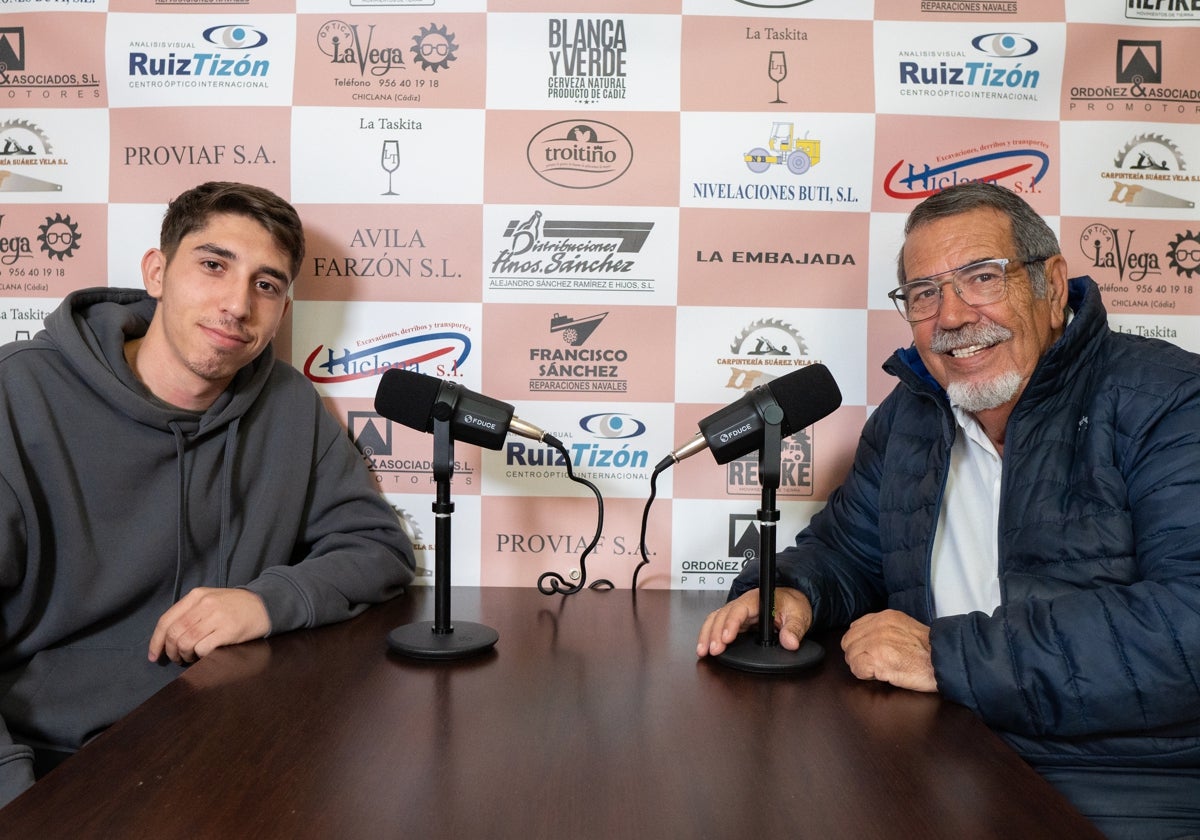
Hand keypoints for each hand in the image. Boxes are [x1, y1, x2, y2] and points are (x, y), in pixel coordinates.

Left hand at [148, 587, 270, 663]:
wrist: (264, 605)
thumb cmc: (234, 606)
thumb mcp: (210, 599)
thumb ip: (189, 612)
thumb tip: (167, 636)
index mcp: (196, 595)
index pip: (166, 620)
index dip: (156, 641)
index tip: (154, 656)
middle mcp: (205, 604)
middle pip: (174, 634)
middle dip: (171, 651)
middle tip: (176, 658)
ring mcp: (217, 617)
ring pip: (186, 642)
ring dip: (184, 656)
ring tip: (191, 657)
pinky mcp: (228, 630)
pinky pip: (203, 649)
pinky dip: (199, 657)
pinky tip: (203, 657)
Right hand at [696, 587, 812, 656]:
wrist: (790, 600)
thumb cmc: (791, 604)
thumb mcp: (799, 615)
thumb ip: (794, 629)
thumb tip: (790, 642)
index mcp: (757, 599)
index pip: (740, 609)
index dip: (731, 623)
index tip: (727, 638)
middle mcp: (743, 604)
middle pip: (723, 615)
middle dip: (715, 633)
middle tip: (714, 650)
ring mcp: (737, 612)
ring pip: (715, 618)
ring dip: (707, 634)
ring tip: (703, 650)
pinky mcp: (734, 621)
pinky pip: (716, 624)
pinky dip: (707, 634)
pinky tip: (704, 646)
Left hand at [840, 609, 935, 691]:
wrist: (944, 660)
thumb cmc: (930, 649)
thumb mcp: (906, 627)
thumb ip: (886, 628)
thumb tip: (867, 637)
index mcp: (885, 616)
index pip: (855, 628)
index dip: (859, 643)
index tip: (869, 652)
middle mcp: (878, 626)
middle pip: (848, 642)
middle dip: (857, 655)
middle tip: (873, 664)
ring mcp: (876, 642)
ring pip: (851, 656)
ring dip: (862, 666)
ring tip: (880, 670)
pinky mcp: (877, 660)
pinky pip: (856, 669)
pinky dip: (865, 675)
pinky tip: (881, 675)